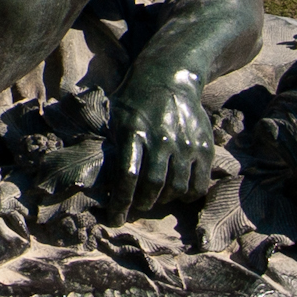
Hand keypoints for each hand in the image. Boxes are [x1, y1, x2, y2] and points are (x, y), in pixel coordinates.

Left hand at [97, 74, 215, 223]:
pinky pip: (199, 183)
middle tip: (136, 207)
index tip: (114, 220)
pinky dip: (187, 195)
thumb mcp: (115, 116)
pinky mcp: (205, 146)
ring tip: (155, 197)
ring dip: (163, 200)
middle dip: (142, 204)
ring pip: (176, 188)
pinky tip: (177, 192)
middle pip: (153, 186)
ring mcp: (186, 143)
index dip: (120, 203)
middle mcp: (162, 139)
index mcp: (134, 131)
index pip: (127, 177)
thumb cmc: (134, 100)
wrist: (170, 76)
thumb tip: (91, 178)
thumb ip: (110, 145)